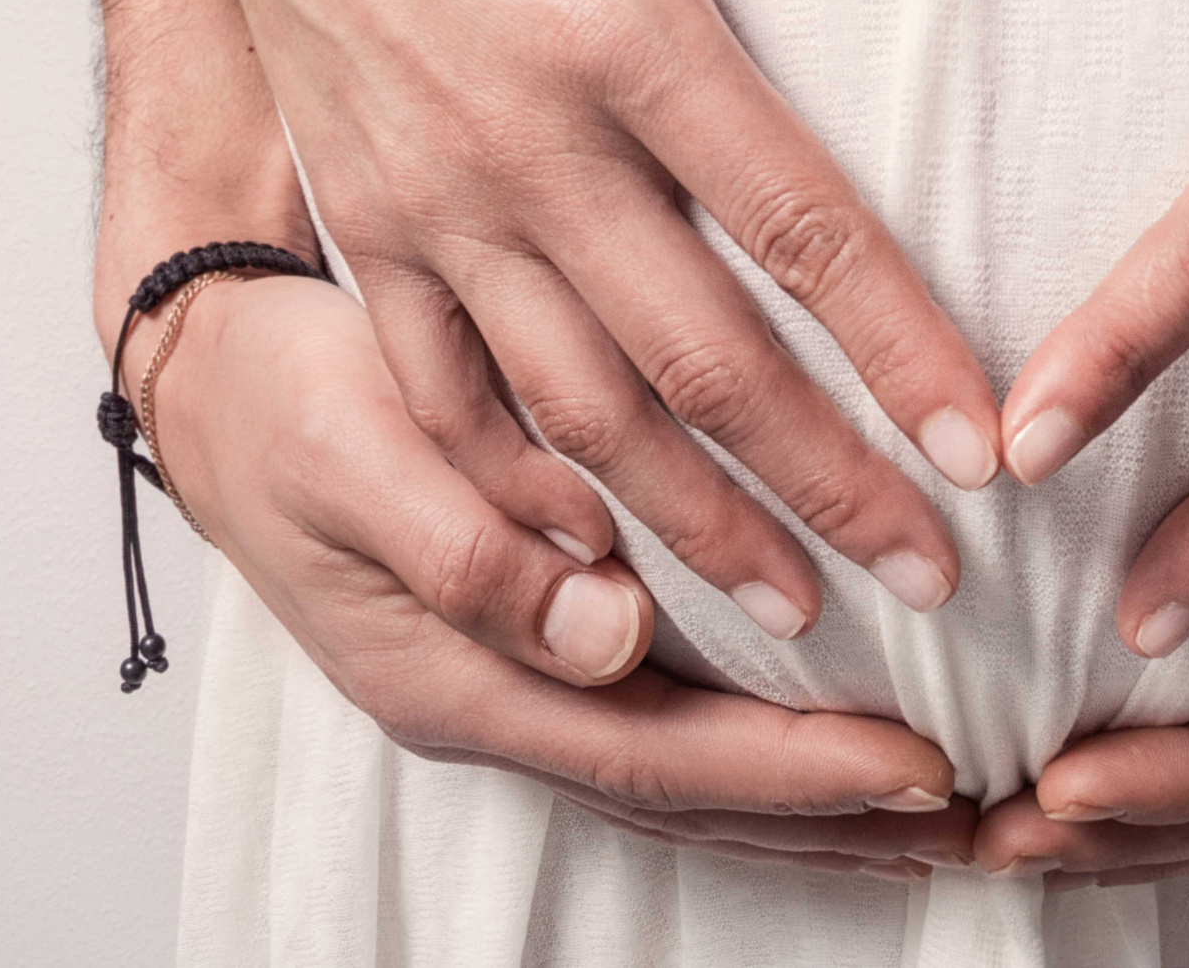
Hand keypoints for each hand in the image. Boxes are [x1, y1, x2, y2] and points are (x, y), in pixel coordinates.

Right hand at [133, 0, 1018, 637]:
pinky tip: (592, 568)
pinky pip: (443, 396)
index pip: (796, 221)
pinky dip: (517, 494)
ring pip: (577, 413)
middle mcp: (524, 141)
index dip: (901, 346)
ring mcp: (432, 201)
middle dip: (824, 488)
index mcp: (618, 19)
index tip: (987, 449)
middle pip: (699, 362)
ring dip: (691, 524)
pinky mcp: (367, 225)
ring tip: (795, 614)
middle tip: (934, 588)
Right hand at [142, 269, 979, 876]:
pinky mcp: (531, 641)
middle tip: (975, 809)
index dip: (791, 764)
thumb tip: (607, 634)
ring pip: (684, 767)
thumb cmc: (283, 406)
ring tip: (934, 802)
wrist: (213, 380)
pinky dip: (756, 740)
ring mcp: (512, 680)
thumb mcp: (353, 459)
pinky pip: (665, 718)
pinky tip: (826, 732)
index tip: (918, 761)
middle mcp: (495, 698)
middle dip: (830, 807)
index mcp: (457, 672)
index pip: (656, 753)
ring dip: (806, 793)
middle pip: (689, 789)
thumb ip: (468, 553)